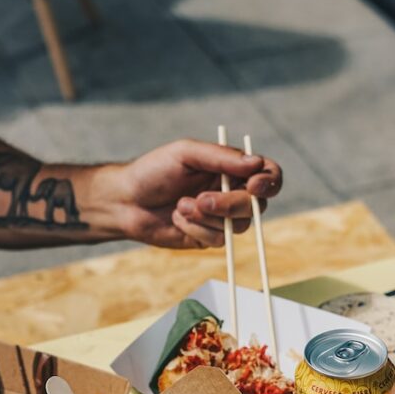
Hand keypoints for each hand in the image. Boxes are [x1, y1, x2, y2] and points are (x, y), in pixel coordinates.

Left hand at [114, 138, 282, 247]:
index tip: (253, 185)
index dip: (269, 181)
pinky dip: (196, 228)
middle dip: (230, 204)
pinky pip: (218, 239)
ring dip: (208, 217)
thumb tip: (256, 163)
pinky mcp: (209, 237)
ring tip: (180, 205)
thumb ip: (221, 157)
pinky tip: (177, 218)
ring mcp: (222, 217)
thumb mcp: (186, 154)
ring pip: (239, 226)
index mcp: (231, 168)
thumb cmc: (153, 171)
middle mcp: (231, 192)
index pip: (268, 174)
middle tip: (201, 200)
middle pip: (256, 205)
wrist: (125, 201)